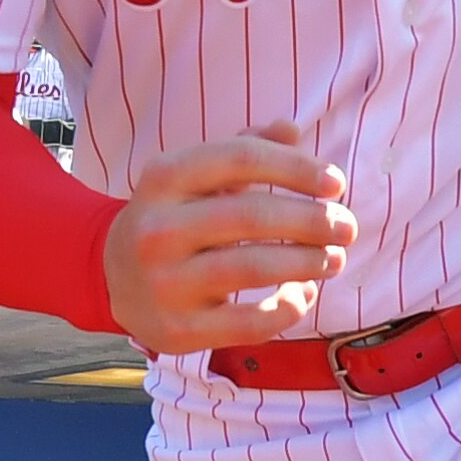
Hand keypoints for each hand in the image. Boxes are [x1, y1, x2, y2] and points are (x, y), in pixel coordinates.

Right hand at [102, 127, 354, 353]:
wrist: (112, 279)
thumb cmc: (173, 218)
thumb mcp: (195, 177)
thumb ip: (242, 150)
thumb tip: (290, 129)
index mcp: (163, 177)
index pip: (242, 159)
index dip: (297, 168)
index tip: (335, 184)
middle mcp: (157, 228)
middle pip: (254, 216)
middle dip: (313, 220)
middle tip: (347, 226)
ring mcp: (164, 282)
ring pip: (254, 267)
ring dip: (309, 262)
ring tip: (334, 258)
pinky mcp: (177, 330)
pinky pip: (249, 322)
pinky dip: (289, 307)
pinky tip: (304, 293)